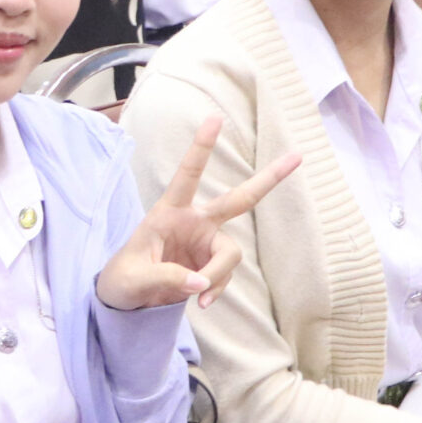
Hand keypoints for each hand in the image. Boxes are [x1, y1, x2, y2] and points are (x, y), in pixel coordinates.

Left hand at [97, 116, 298, 311]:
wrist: (127, 298)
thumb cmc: (124, 278)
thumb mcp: (136, 279)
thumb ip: (167, 278)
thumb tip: (201, 284)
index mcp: (169, 212)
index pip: (187, 175)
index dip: (201, 148)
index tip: (215, 118)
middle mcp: (194, 222)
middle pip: (238, 200)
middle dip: (269, 179)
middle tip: (297, 157)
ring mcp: (206, 242)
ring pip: (230, 254)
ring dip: (217, 277)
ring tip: (196, 299)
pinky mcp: (211, 264)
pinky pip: (224, 276)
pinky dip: (215, 291)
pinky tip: (200, 304)